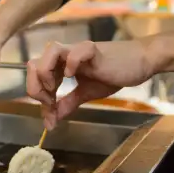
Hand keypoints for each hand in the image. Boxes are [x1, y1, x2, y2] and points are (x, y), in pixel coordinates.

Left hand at [26, 40, 154, 129]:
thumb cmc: (113, 75)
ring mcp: (77, 50)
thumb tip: (51, 122)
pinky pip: (74, 52)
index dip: (37, 93)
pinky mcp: (92, 50)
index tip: (50, 111)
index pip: (35, 75)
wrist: (139, 63)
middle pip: (34, 64)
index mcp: (60, 64)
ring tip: (55, 87)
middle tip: (50, 102)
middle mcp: (65, 55)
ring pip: (48, 53)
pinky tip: (72, 76)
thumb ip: (68, 104)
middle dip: (36, 86)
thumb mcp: (86, 93)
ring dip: (46, 73)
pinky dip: (69, 65)